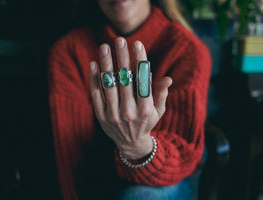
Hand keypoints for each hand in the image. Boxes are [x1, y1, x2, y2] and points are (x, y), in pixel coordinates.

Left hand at [89, 37, 171, 159]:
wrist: (131, 144)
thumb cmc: (147, 123)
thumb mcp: (158, 111)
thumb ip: (161, 94)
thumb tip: (168, 78)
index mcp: (145, 108)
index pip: (143, 80)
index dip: (139, 60)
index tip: (137, 43)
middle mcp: (129, 112)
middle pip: (124, 79)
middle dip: (122, 57)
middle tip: (119, 40)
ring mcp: (113, 115)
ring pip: (108, 84)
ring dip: (106, 64)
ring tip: (104, 47)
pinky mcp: (101, 117)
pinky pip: (96, 95)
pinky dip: (94, 79)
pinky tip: (93, 63)